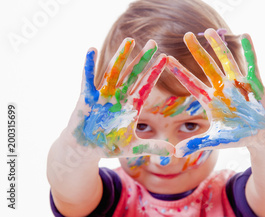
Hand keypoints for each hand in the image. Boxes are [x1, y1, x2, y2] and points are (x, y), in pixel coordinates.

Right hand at [66, 38, 174, 157]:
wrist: (84, 150)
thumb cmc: (108, 146)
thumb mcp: (134, 147)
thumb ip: (154, 147)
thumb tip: (175, 152)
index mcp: (131, 106)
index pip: (146, 85)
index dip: (155, 72)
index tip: (166, 57)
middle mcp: (119, 97)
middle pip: (133, 74)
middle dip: (143, 59)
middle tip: (154, 43)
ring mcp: (102, 95)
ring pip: (114, 72)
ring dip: (121, 56)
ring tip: (129, 40)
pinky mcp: (86, 98)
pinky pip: (87, 79)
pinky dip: (89, 65)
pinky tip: (92, 49)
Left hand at [165, 29, 264, 156]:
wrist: (261, 135)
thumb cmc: (238, 135)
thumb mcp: (216, 140)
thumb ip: (197, 143)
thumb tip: (175, 153)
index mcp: (210, 100)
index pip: (191, 83)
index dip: (179, 72)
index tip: (165, 59)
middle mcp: (222, 88)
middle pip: (207, 66)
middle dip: (197, 51)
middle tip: (186, 35)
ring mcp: (238, 83)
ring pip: (227, 61)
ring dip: (219, 46)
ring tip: (210, 31)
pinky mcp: (255, 83)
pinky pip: (252, 65)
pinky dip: (249, 51)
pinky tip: (245, 36)